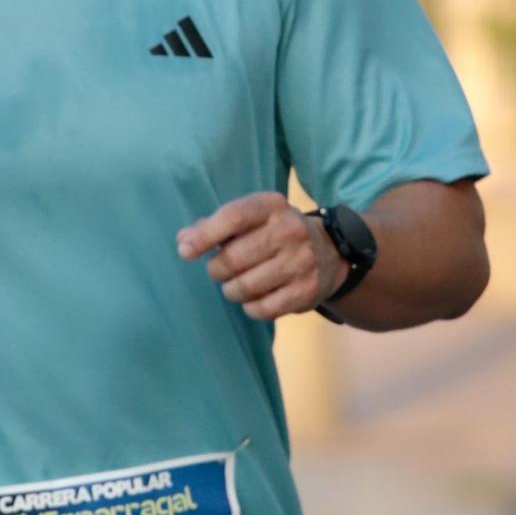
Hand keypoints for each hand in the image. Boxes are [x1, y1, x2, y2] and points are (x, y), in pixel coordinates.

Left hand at [177, 191, 349, 320]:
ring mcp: (301, 261)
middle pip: (233, 258)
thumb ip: (214, 227)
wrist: (331, 251)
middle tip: (220, 271)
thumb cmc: (275, 233)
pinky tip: (254, 298)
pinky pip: (262, 308)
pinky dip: (250, 307)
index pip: (232, 217)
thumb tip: (184, 241)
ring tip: (236, 285)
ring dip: (231, 290)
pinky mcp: (307, 291)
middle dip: (217, 270)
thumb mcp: (251, 220)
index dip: (204, 236)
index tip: (185, 251)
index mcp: (272, 205)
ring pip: (244, 287)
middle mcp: (290, 229)